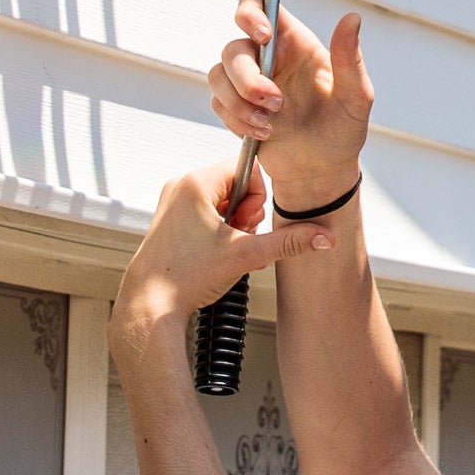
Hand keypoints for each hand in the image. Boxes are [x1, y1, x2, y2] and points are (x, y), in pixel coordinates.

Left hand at [110, 163, 340, 362]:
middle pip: (234, 184)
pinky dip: (217, 229)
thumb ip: (289, 242)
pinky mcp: (168, 219)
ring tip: (225, 249)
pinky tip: (215, 252)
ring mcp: (171, 202)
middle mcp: (180, 186)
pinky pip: (204, 211)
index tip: (247, 224)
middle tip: (237, 240)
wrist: (149, 307)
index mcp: (195, 183)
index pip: (246, 168)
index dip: (257, 197)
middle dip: (245, 213)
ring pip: (221, 199)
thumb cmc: (187, 277)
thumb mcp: (246, 255)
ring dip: (233, 223)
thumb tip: (325, 237)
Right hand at [207, 0, 372, 215]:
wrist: (322, 171)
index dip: (250, 12)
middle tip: (276, 103)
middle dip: (247, 78)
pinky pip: (218, 102)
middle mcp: (268, 57)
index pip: (260, 4)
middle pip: (233, 47)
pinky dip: (236, 120)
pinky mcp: (235, 106)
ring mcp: (249, 81)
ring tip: (269, 124)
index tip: (262, 36)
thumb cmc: (343, 131)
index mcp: (295, 42)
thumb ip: (350, 58)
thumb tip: (352, 18)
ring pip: (218, 74)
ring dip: (239, 102)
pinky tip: (263, 133)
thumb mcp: (356, 96)